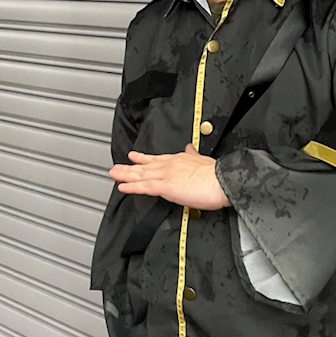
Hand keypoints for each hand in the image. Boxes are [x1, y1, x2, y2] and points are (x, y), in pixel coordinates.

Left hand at [110, 144, 230, 209]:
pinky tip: (123, 187)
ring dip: (126, 175)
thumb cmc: (217, 174)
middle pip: (145, 167)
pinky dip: (132, 187)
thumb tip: (190, 149)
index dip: (143, 158)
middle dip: (129, 167)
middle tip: (115, 168)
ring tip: (113, 175)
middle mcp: (170, 165)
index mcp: (180, 159)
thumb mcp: (204, 160)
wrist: (222, 180)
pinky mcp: (166, 186)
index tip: (134, 156)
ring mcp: (166, 175)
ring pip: (141, 175)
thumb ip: (194, 155)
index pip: (157, 159)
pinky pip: (145, 187)